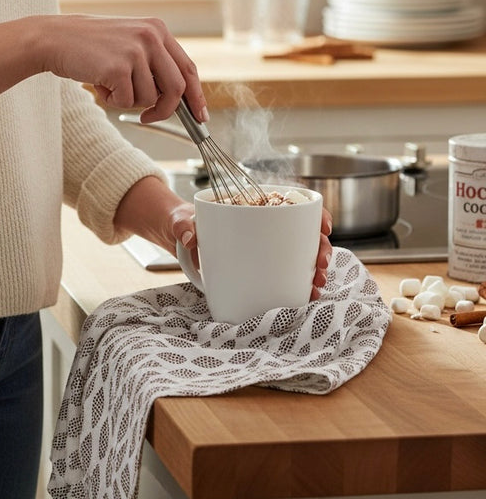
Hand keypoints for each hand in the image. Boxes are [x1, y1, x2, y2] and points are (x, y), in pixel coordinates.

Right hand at [40, 15, 206, 122]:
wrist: (54, 38)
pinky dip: (112, 101)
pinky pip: (126, 101)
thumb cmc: (90, 46)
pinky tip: (99, 84)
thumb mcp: (129, 44)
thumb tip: (178, 99)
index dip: (196, 96)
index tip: (200, 116)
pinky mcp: (118, 67)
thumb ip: (154, 64)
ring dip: (128, 101)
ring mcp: (135, 51)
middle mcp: (151, 36)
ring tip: (109, 84)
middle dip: (165, 110)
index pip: (188, 68)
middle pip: (176, 88)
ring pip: (149, 98)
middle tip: (149, 118)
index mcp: (157, 29)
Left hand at [116, 178, 332, 301]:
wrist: (175, 235)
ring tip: (316, 285)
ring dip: (314, 269)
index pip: (293, 203)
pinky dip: (300, 283)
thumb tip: (188, 234)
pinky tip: (307, 294)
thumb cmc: (182, 220)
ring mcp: (264, 245)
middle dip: (319, 248)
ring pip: (300, 254)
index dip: (314, 214)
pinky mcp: (258, 265)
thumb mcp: (180, 218)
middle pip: (304, 232)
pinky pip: (285, 272)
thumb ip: (181, 223)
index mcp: (253, 206)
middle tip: (319, 264)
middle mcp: (264, 225)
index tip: (323, 227)